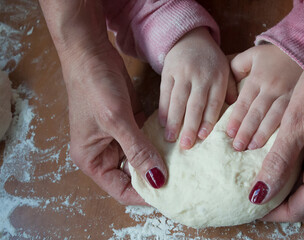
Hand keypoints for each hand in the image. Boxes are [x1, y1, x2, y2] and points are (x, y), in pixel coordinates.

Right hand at [62, 43, 167, 204]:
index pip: (121, 189)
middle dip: (155, 178)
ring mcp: (117, 138)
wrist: (91, 53)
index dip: (145, 195)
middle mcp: (104, 153)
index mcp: (92, 160)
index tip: (171, 194)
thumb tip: (158, 179)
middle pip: (133, 177)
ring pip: (141, 159)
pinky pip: (145, 141)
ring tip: (184, 165)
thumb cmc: (94, 87)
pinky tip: (176, 145)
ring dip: (159, 160)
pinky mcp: (128, 125)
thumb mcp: (116, 120)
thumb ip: (138, 151)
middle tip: (183, 179)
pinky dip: (159, 143)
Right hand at [159, 27, 236, 148]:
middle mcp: (200, 75)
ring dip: (174, 122)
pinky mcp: (167, 72)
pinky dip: (163, 109)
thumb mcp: (226, 69)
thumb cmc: (210, 60)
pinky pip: (164, 93)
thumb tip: (234, 109)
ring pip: (178, 101)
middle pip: (194, 105)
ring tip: (170, 139)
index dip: (208, 120)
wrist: (189, 37)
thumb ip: (231, 88)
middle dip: (190, 126)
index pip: (213, 102)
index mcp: (218, 76)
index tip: (203, 137)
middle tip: (186, 145)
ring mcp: (182, 73)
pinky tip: (162, 123)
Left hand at [227, 44, 301, 150]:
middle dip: (246, 131)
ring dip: (262, 134)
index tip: (229, 133)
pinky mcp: (299, 100)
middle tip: (237, 146)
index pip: (244, 102)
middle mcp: (272, 88)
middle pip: (256, 112)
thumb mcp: (252, 55)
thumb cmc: (273, 56)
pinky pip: (290, 116)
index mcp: (258, 78)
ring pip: (273, 117)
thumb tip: (227, 89)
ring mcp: (287, 94)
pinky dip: (282, 130)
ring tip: (252, 147)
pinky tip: (277, 141)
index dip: (236, 119)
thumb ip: (235, 67)